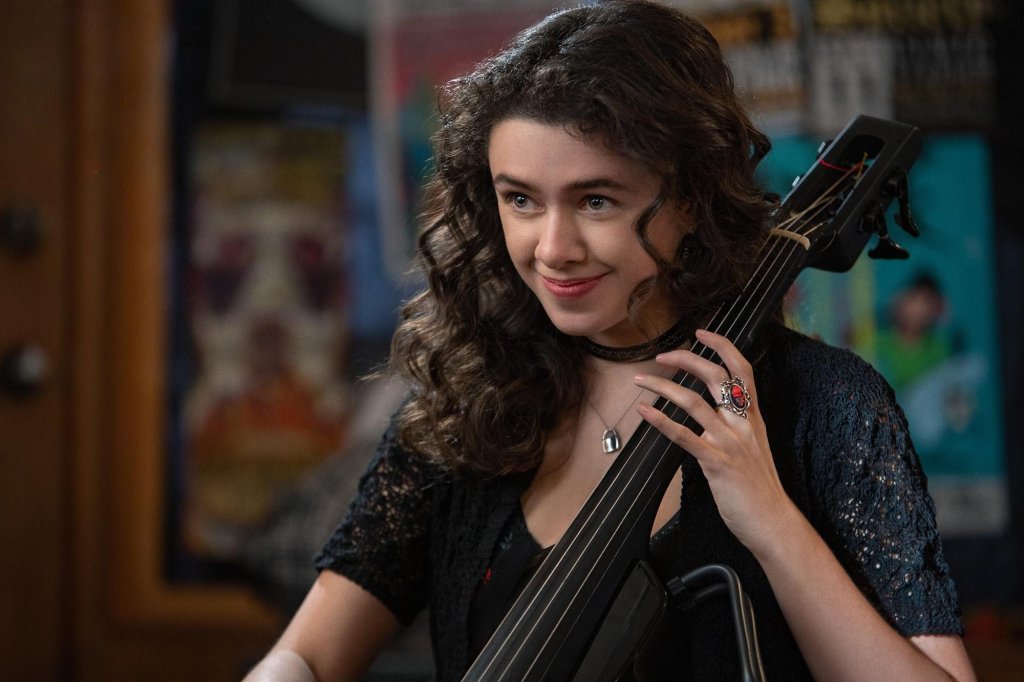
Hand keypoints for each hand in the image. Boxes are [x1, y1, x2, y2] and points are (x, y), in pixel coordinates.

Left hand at [634, 328, 798, 554]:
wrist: (773, 522)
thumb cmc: (759, 488)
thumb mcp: (753, 447)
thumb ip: (736, 426)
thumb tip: (711, 412)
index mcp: (753, 418)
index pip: (742, 370)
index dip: (723, 347)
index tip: (701, 332)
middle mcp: (743, 424)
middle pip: (716, 377)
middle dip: (686, 359)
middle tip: (662, 355)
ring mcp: (730, 443)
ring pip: (694, 402)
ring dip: (663, 387)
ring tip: (640, 380)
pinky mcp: (717, 463)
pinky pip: (685, 436)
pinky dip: (662, 420)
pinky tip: (644, 412)